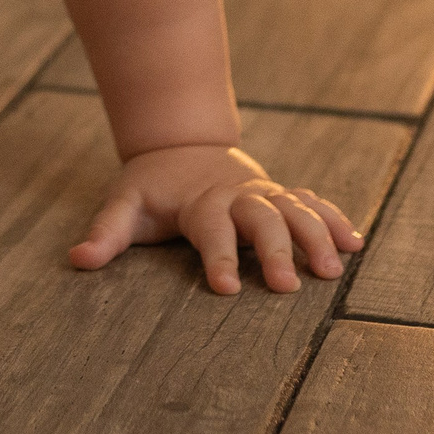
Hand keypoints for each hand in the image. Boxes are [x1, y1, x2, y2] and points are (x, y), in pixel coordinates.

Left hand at [68, 144, 362, 294]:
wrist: (181, 144)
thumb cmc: (152, 186)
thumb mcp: (124, 204)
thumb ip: (106, 233)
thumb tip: (77, 260)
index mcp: (201, 202)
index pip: (211, 229)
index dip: (218, 257)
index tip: (227, 288)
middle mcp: (238, 196)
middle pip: (263, 219)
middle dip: (277, 250)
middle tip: (288, 287)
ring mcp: (264, 194)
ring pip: (297, 209)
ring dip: (317, 236)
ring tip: (333, 269)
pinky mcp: (280, 196)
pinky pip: (313, 204)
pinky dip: (334, 220)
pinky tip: (355, 244)